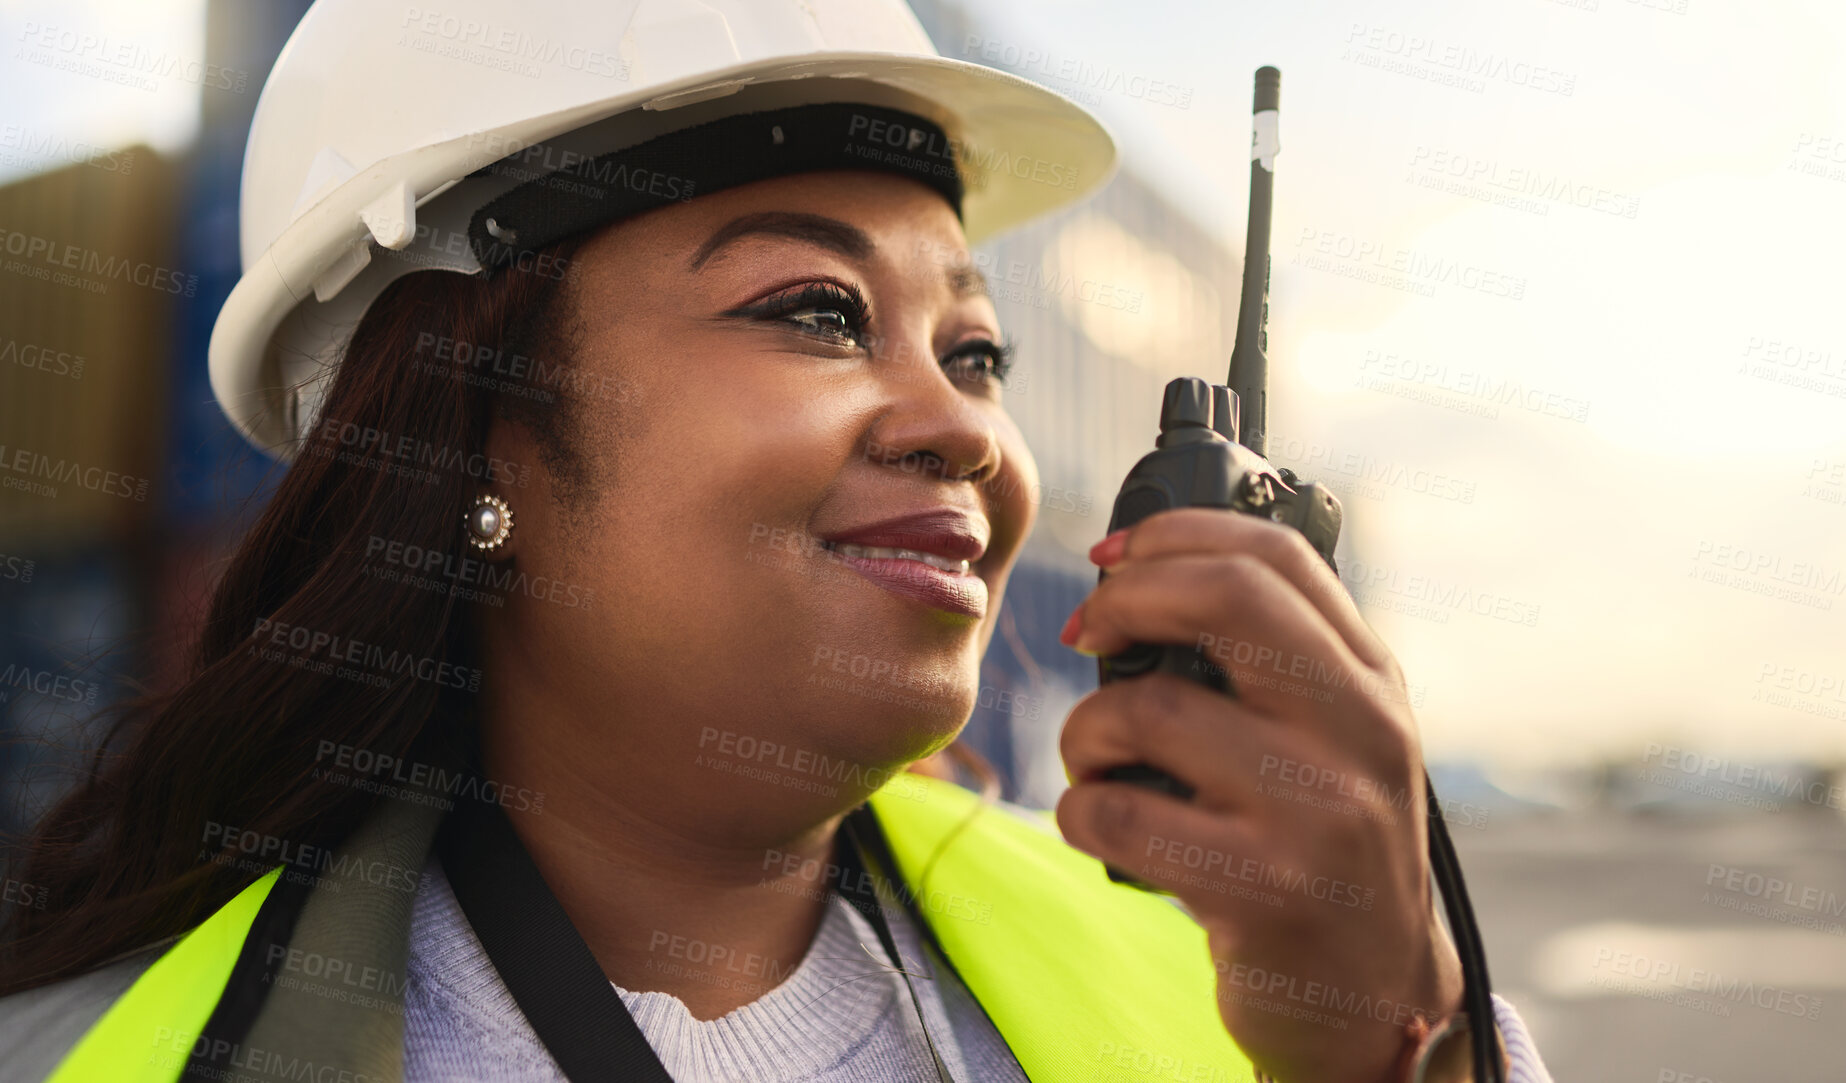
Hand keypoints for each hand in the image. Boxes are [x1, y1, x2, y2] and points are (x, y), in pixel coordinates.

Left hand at [1054, 508, 1464, 1082]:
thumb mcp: (1335, 740)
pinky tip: (1103, 825)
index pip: (1276, 556)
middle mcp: (1360, 735)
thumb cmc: (1323, 850)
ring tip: (1097, 763)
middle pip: (1225, 598)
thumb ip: (1274, 658)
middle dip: (1126, 598)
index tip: (1112, 558)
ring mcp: (1317, 814)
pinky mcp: (1263, 892)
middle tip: (1088, 633)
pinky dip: (1081, 811)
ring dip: (1086, 732)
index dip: (1174, 535)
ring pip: (1148, 710)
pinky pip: (1118, 814)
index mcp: (1373, 683)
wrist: (1372, 998)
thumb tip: (1136, 570)